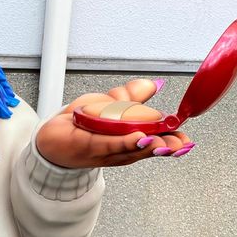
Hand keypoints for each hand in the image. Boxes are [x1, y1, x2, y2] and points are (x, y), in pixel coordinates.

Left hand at [36, 79, 194, 168]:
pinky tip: (137, 139)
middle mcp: (120, 150)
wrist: (50, 140)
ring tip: (161, 141)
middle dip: (165, 147)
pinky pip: (109, 144)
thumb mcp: (108, 105)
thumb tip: (152, 85)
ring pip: (130, 148)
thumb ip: (129, 97)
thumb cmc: (80, 126)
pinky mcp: (88, 147)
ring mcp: (104, 151)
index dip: (173, 141)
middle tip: (178, 144)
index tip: (186, 140)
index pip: (157, 140)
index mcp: (130, 139)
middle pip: (147, 149)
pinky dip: (124, 142)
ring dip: (147, 146)